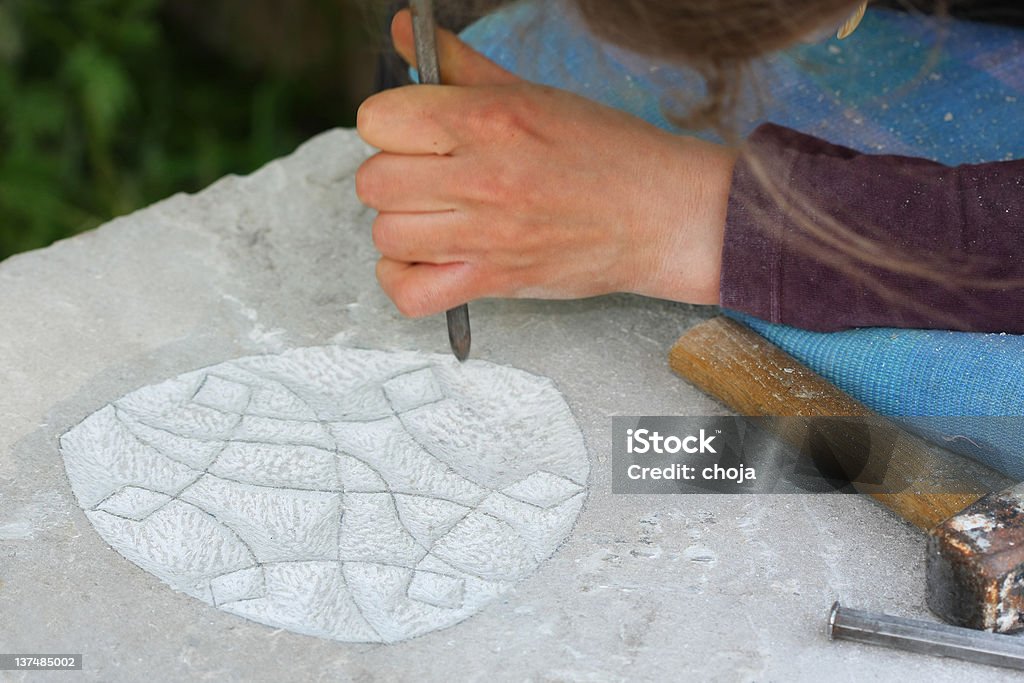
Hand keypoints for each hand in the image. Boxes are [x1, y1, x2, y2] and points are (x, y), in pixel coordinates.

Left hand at [356, 9, 736, 316]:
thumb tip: (400, 30)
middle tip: (428, 178)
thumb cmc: (605, 151)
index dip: (389, 124)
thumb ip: (459, 65)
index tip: (413, 133)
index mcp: (488, 119)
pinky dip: (405, 279)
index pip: (378, 119)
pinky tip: (427, 259)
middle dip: (394, 176)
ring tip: (435, 219)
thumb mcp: (531, 93)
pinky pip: (410, 293)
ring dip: (402, 227)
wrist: (661, 213)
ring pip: (387, 234)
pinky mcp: (495, 283)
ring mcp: (487, 236)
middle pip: (374, 181)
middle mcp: (482, 177)